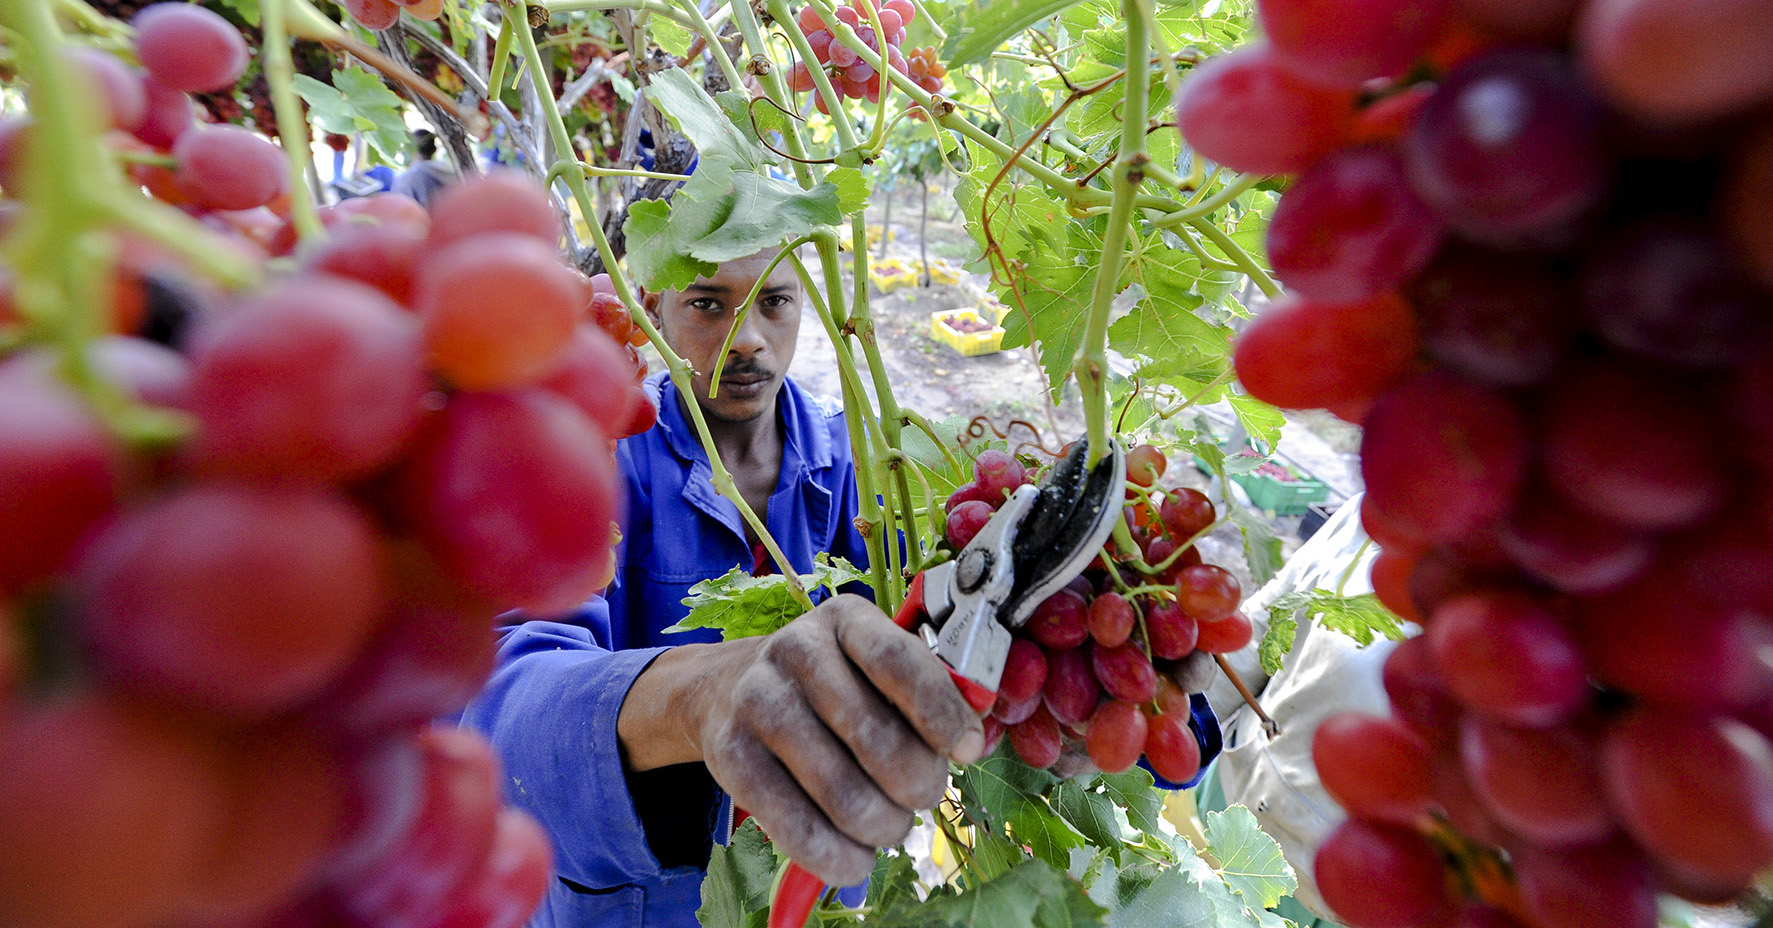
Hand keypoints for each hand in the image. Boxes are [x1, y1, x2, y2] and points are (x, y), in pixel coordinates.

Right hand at [619, 594, 985, 885]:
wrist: (728, 689)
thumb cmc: (832, 685)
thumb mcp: (875, 667)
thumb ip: (928, 692)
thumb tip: (972, 739)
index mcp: (846, 619)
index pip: (898, 661)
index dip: (941, 712)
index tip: (966, 749)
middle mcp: (796, 650)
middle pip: (876, 738)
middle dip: (918, 785)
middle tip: (922, 795)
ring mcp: (756, 701)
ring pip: (842, 793)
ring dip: (883, 826)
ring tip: (890, 824)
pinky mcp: (730, 756)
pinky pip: (796, 827)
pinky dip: (839, 857)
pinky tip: (856, 856)